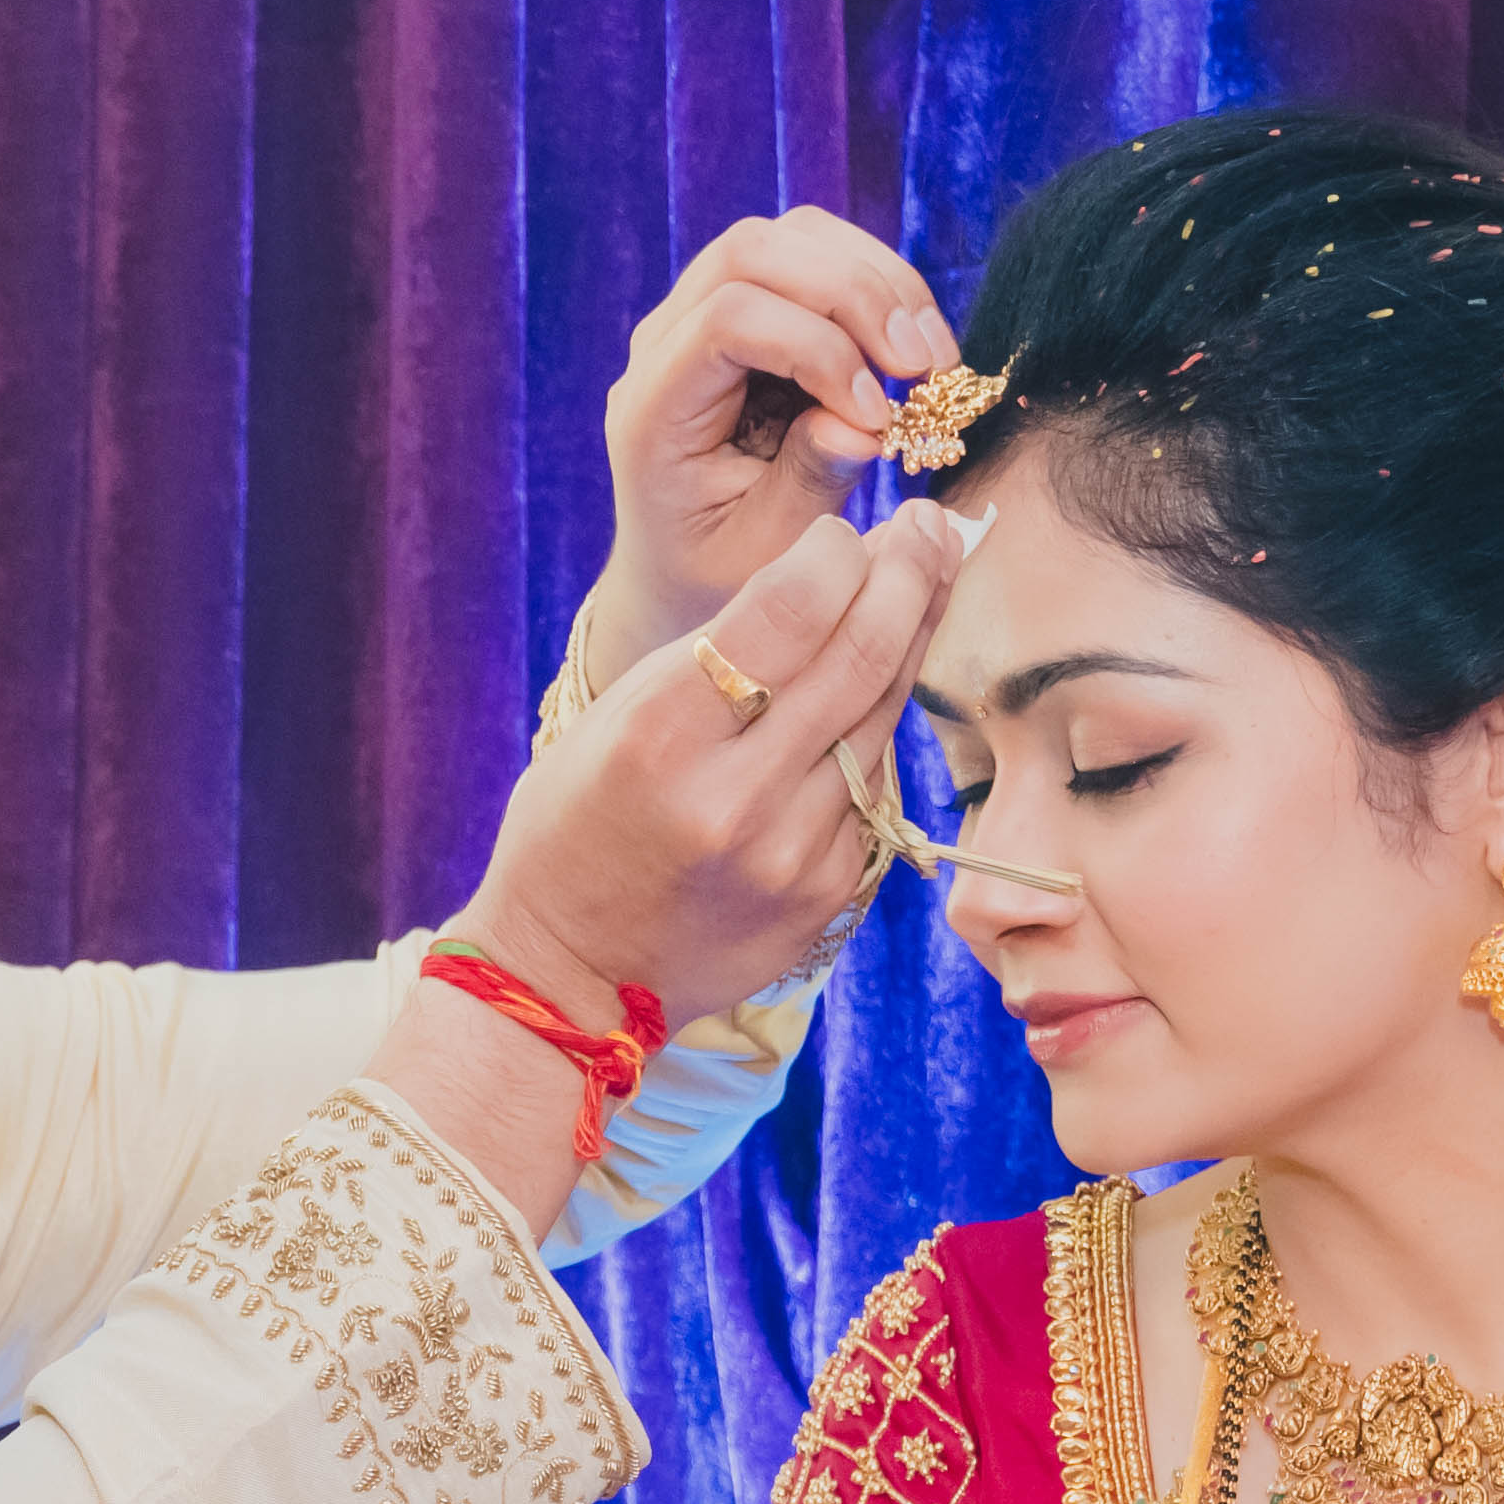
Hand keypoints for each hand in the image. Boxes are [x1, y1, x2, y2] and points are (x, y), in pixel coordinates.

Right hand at [456, 499, 966, 1030]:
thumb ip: (714, 655)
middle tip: (929, 525)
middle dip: (908, 573)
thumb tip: (826, 573)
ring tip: (929, 573)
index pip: (792, 604)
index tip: (843, 532)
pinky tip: (875, 685)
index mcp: (663, 734)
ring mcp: (792, 850)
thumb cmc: (578, 827)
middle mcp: (736, 794)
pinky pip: (872, 782)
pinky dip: (876, 724)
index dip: (836, 551)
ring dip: (913, 634)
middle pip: (862, 650)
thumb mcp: (612, 722)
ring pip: (882, 713)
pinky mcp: (828, 889)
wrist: (573, 978)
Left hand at [581, 209, 962, 689]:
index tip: (878, 419)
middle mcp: (664, 345)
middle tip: (923, 366)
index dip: (816, 350)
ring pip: (792, 238)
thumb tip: (863, 421)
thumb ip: (807, 482)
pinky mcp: (749, 309)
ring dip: (877, 282)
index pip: (728, 318)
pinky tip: (915, 348)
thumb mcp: (763, 553)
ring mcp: (702, 316)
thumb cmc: (715, 575)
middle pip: (755, 251)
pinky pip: (815, 258)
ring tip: (932, 357)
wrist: (679, 573)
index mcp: (654, 407)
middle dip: (854, 294)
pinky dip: (877, 288)